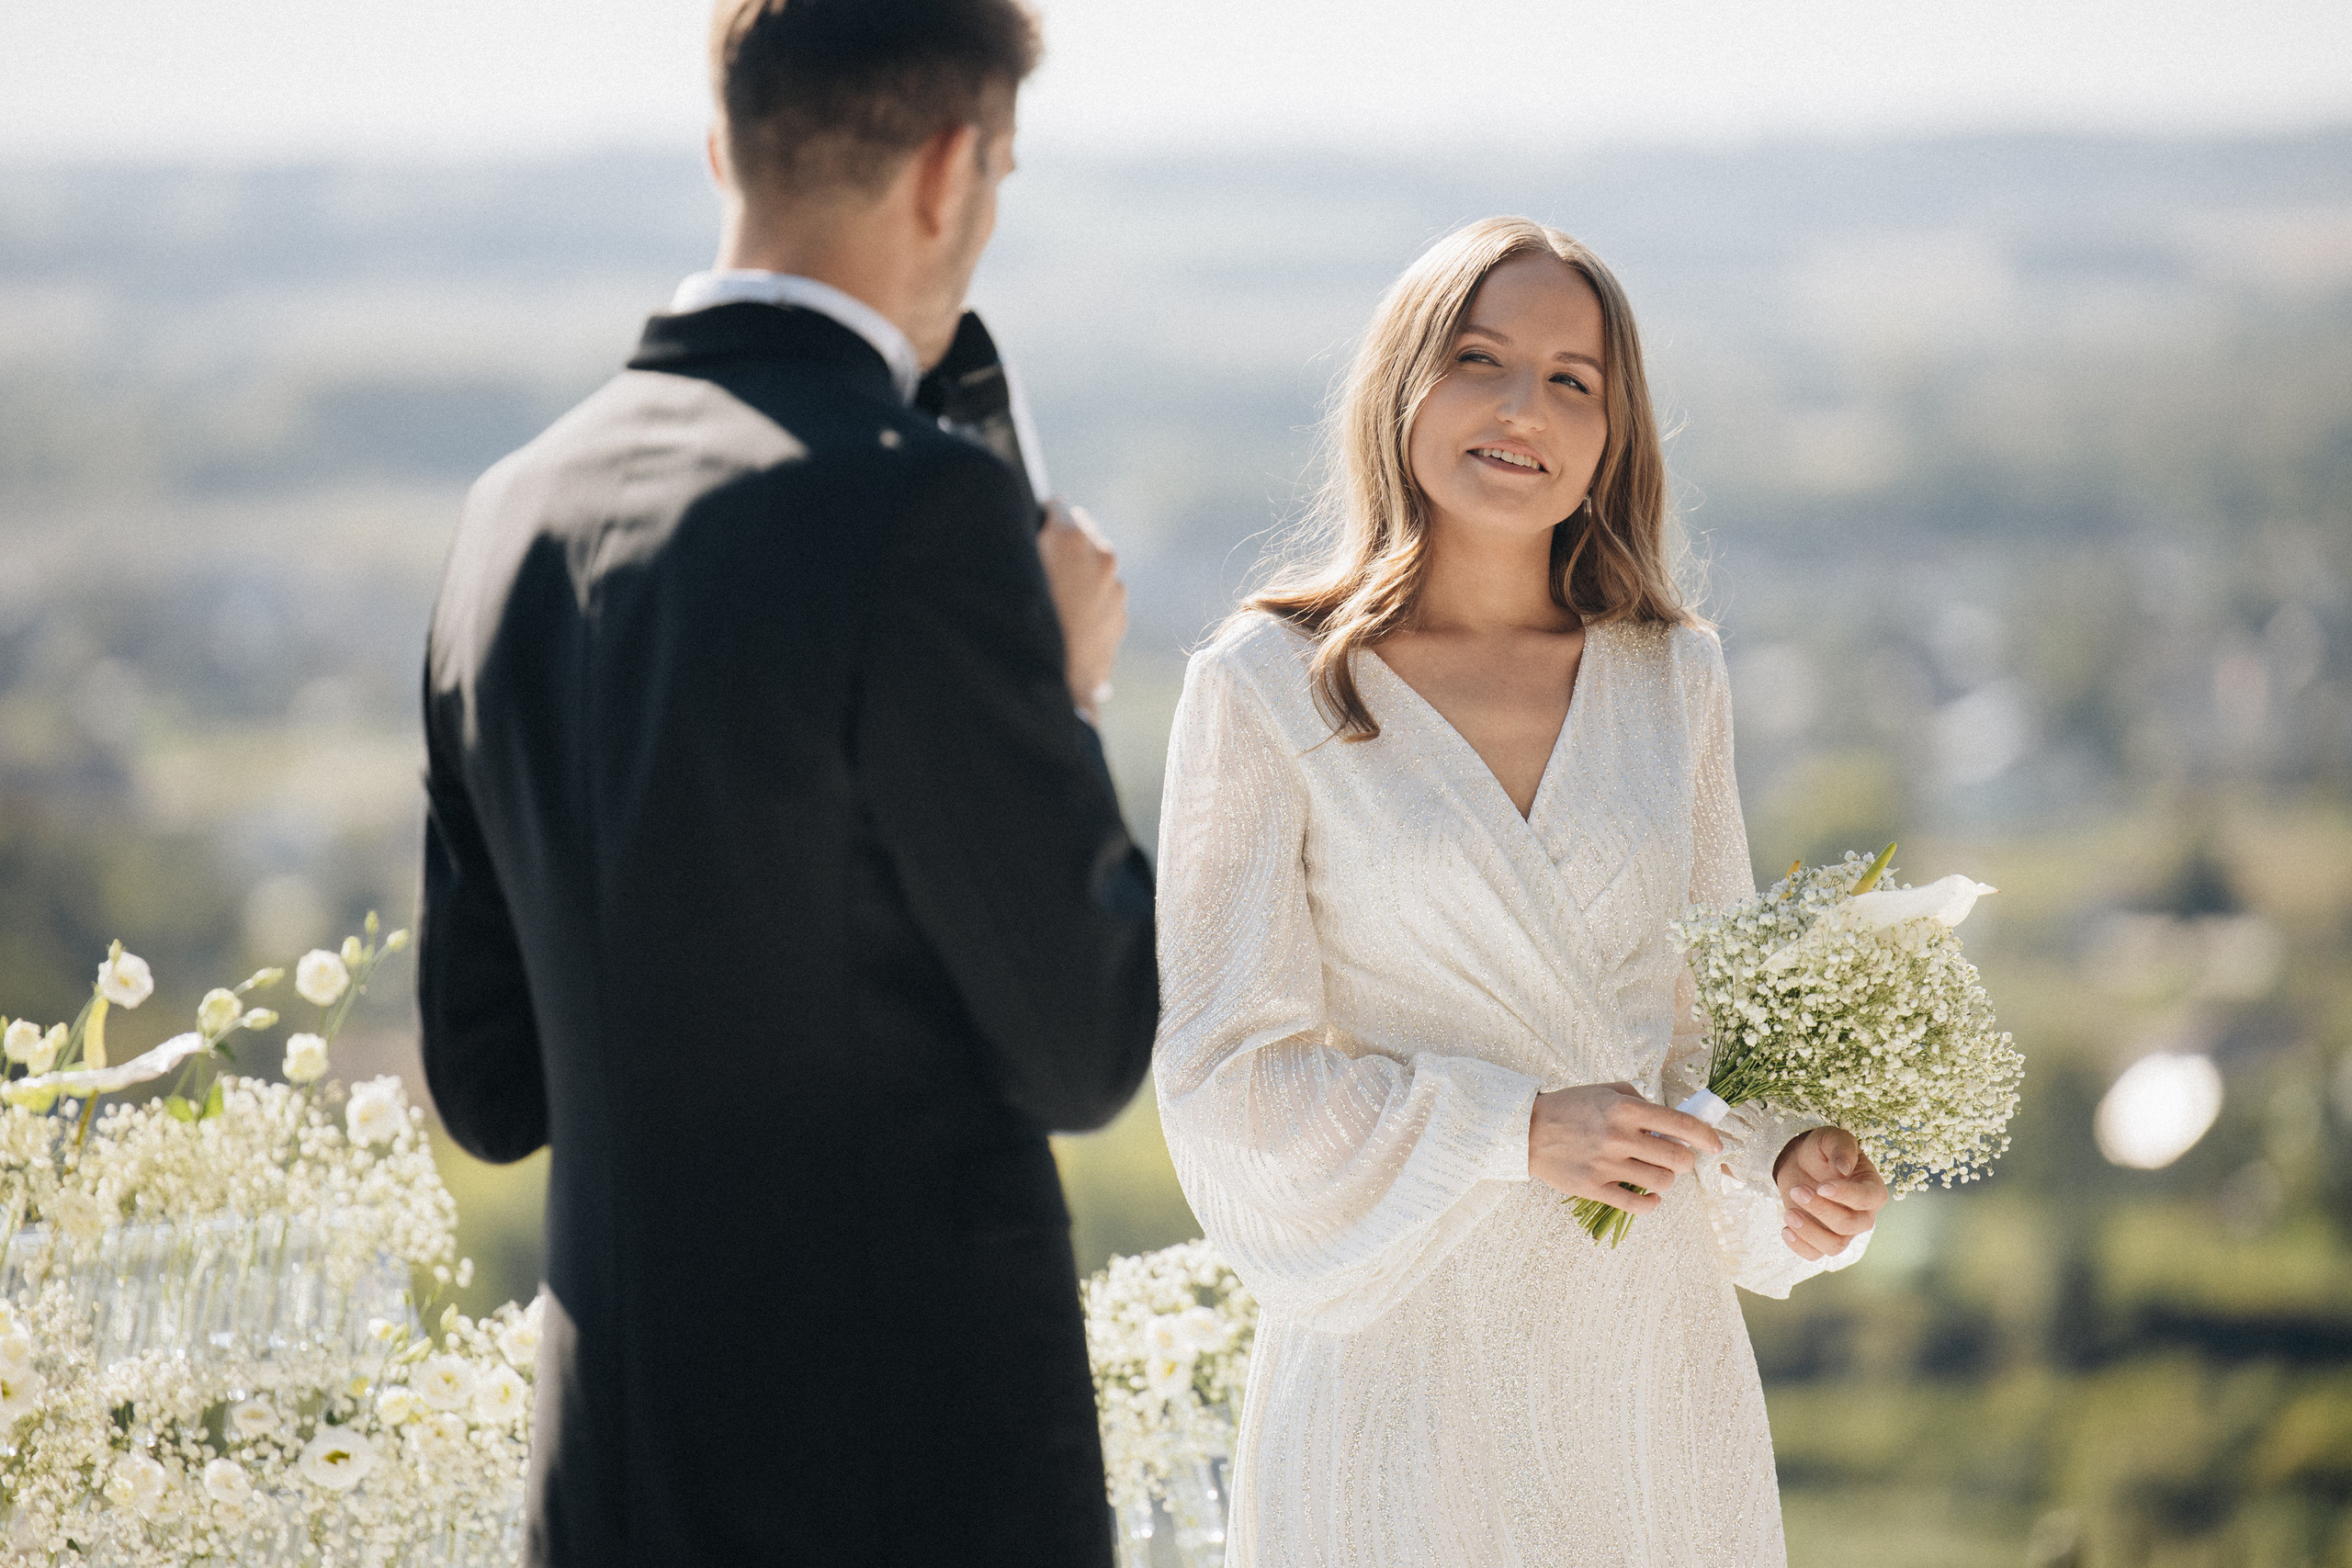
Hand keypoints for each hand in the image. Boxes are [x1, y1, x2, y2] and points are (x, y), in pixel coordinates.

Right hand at [1037, 499, 1124, 722]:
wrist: (1056, 689)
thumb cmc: (1023, 629)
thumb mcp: (1014, 576)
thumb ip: (1025, 545)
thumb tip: (1030, 530)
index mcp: (1072, 538)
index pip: (1057, 505)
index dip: (1040, 516)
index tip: (1031, 527)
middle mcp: (1102, 557)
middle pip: (1081, 534)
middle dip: (1063, 545)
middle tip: (1038, 566)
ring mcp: (1116, 589)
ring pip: (1095, 569)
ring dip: (1078, 577)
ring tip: (1051, 604)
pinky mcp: (1121, 617)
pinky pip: (1103, 599)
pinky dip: (1088, 604)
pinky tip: (1066, 624)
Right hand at [1528, 1082, 1724, 1212]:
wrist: (1526, 1130)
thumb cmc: (1568, 1107)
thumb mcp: (1605, 1090)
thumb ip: (1638, 1099)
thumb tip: (1666, 1120)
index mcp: (1626, 1109)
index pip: (1681, 1125)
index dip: (1706, 1137)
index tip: (1716, 1146)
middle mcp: (1619, 1136)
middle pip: (1677, 1159)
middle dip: (1683, 1161)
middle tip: (1673, 1159)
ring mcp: (1607, 1165)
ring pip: (1661, 1183)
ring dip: (1665, 1181)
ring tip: (1654, 1174)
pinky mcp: (1594, 1188)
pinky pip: (1637, 1205)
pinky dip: (1651, 1203)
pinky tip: (1648, 1196)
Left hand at [1772, 1127, 1887, 1258]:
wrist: (1801, 1163)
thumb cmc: (1823, 1150)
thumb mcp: (1831, 1138)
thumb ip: (1841, 1148)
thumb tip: (1843, 1169)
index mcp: (1872, 1189)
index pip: (1868, 1199)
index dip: (1846, 1195)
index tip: (1822, 1185)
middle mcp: (1863, 1215)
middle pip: (1849, 1225)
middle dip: (1820, 1209)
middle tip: (1797, 1190)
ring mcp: (1844, 1232)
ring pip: (1834, 1246)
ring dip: (1809, 1232)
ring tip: (1789, 1212)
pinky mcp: (1821, 1239)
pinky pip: (1815, 1254)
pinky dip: (1800, 1247)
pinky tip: (1785, 1229)